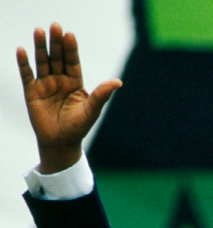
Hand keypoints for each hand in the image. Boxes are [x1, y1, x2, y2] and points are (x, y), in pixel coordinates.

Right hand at [16, 23, 121, 173]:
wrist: (61, 143)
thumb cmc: (79, 127)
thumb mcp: (92, 109)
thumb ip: (102, 94)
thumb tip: (118, 81)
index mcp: (75, 82)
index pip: (73, 61)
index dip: (71, 48)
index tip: (69, 34)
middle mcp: (60, 80)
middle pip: (57, 57)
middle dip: (56, 42)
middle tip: (55, 26)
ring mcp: (45, 85)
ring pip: (42, 62)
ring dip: (40, 47)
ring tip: (39, 31)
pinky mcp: (32, 92)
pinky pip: (27, 74)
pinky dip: (24, 63)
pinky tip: (22, 50)